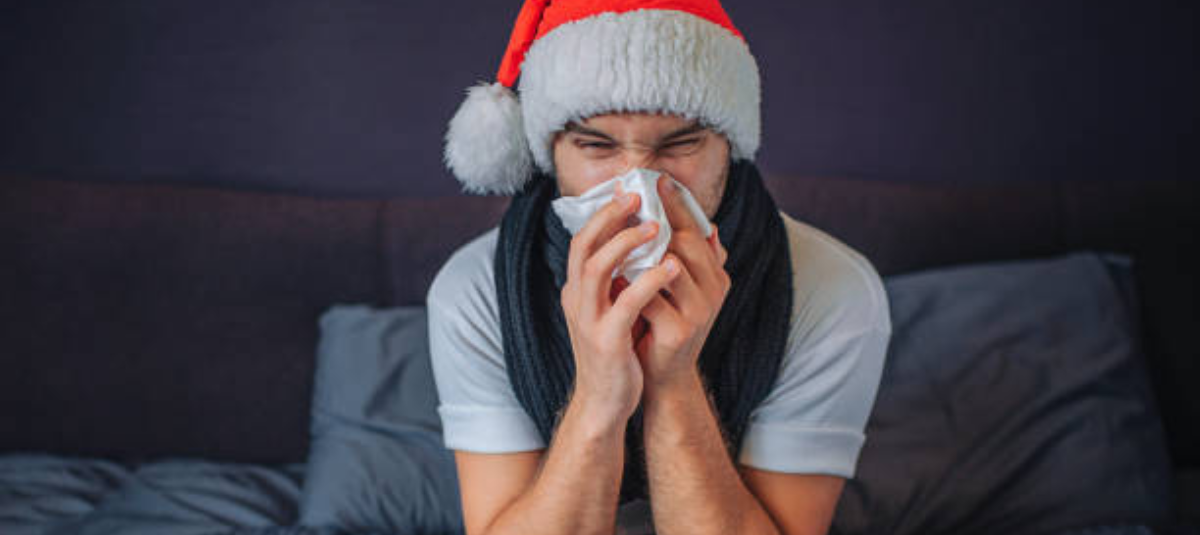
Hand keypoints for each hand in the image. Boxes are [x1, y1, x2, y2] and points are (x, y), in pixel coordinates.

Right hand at [560, 183, 682, 424]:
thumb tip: (647, 244)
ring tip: (656, 227)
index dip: (603, 215)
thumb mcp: (611, 311)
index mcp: (577, 291)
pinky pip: (626, 303)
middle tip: (637, 197)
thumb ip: (621, 280)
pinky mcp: (606, 340)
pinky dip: (649, 281)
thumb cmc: (615, 354)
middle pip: (582, 246)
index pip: (583, 241)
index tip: (628, 194)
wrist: (604, 404)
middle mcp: (576, 301)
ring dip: (626, 243)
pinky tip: (672, 267)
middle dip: (609, 217)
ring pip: (597, 268)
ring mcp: (588, 321)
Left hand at [634, 174, 730, 391]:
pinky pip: (649, 298)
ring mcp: (699, 313)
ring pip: (669, 266)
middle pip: (685, 242)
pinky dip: (628, 284)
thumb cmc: (665, 326)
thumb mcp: (680, 289)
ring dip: (640, 249)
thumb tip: (705, 223)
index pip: (696, 229)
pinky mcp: (678, 332)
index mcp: (716, 276)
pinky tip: (611, 274)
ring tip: (617, 230)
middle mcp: (714, 291)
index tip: (655, 180)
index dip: (676, 204)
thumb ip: (689, 258)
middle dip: (656, 219)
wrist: (663, 378)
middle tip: (630, 198)